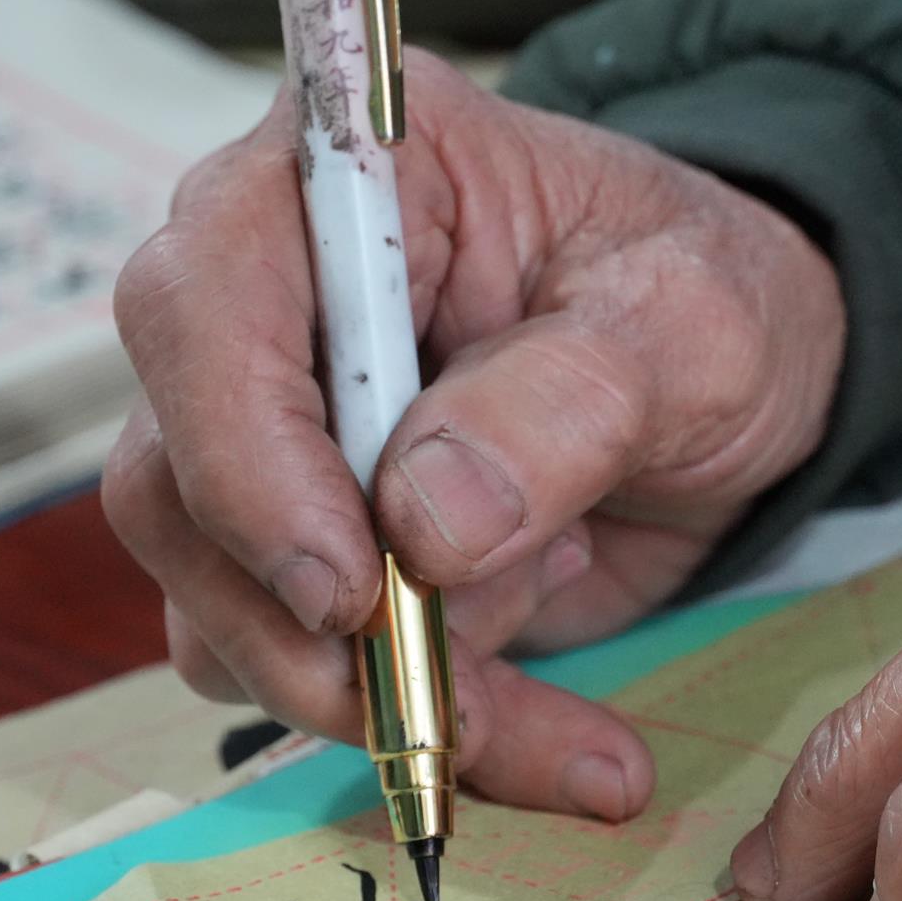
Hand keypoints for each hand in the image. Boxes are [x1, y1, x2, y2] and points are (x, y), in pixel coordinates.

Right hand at [104, 50, 844, 820]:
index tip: (347, 590)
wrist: (726, 390)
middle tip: (449, 703)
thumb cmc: (704, 302)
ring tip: (548, 690)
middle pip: (174, 482)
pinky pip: (292, 669)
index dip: (243, 457)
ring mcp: (270, 436)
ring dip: (370, 691)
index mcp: (348, 178)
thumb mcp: (690, 326)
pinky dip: (407, 722)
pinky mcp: (299, 549)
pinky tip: (534, 710)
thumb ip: (569, 400)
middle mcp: (270, 300)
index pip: (204, 302)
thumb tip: (423, 526)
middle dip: (302, 625)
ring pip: (217, 601)